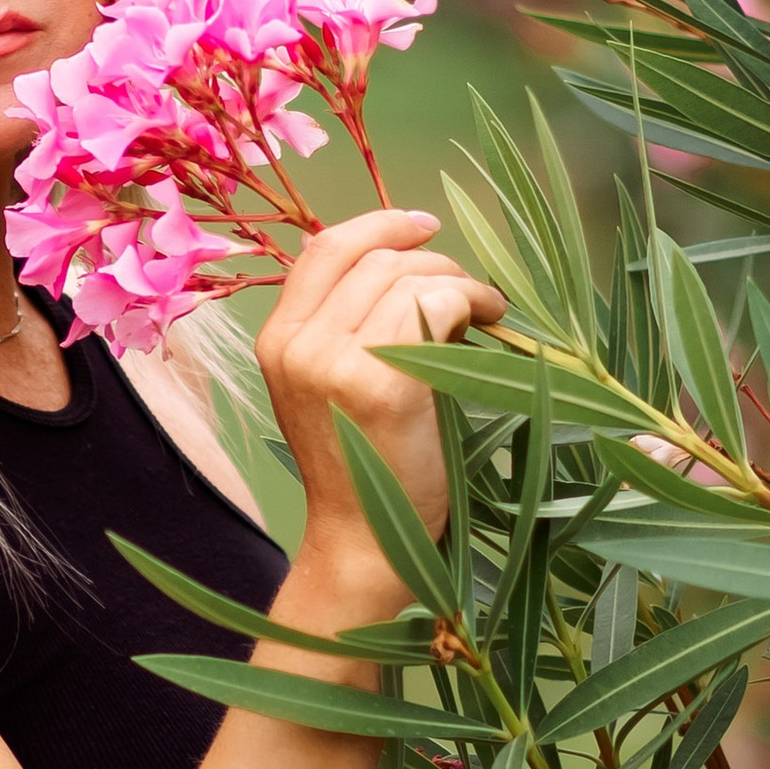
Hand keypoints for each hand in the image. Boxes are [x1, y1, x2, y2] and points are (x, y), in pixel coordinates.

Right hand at [257, 210, 503, 598]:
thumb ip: (345, 327)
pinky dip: (472, 303)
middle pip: (377, 260)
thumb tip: (404, 262)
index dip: (379, 225)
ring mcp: (333, 363)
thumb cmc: (364, 469)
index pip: (323, 249)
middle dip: (436, 262)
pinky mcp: (380, 383)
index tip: (425, 226)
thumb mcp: (330, 388)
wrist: (364, 543)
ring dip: (460, 283)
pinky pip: (435, 306)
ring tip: (486, 312)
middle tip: (473, 295)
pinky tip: (491, 326)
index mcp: (278, 341)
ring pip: (409, 277)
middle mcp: (297, 346)